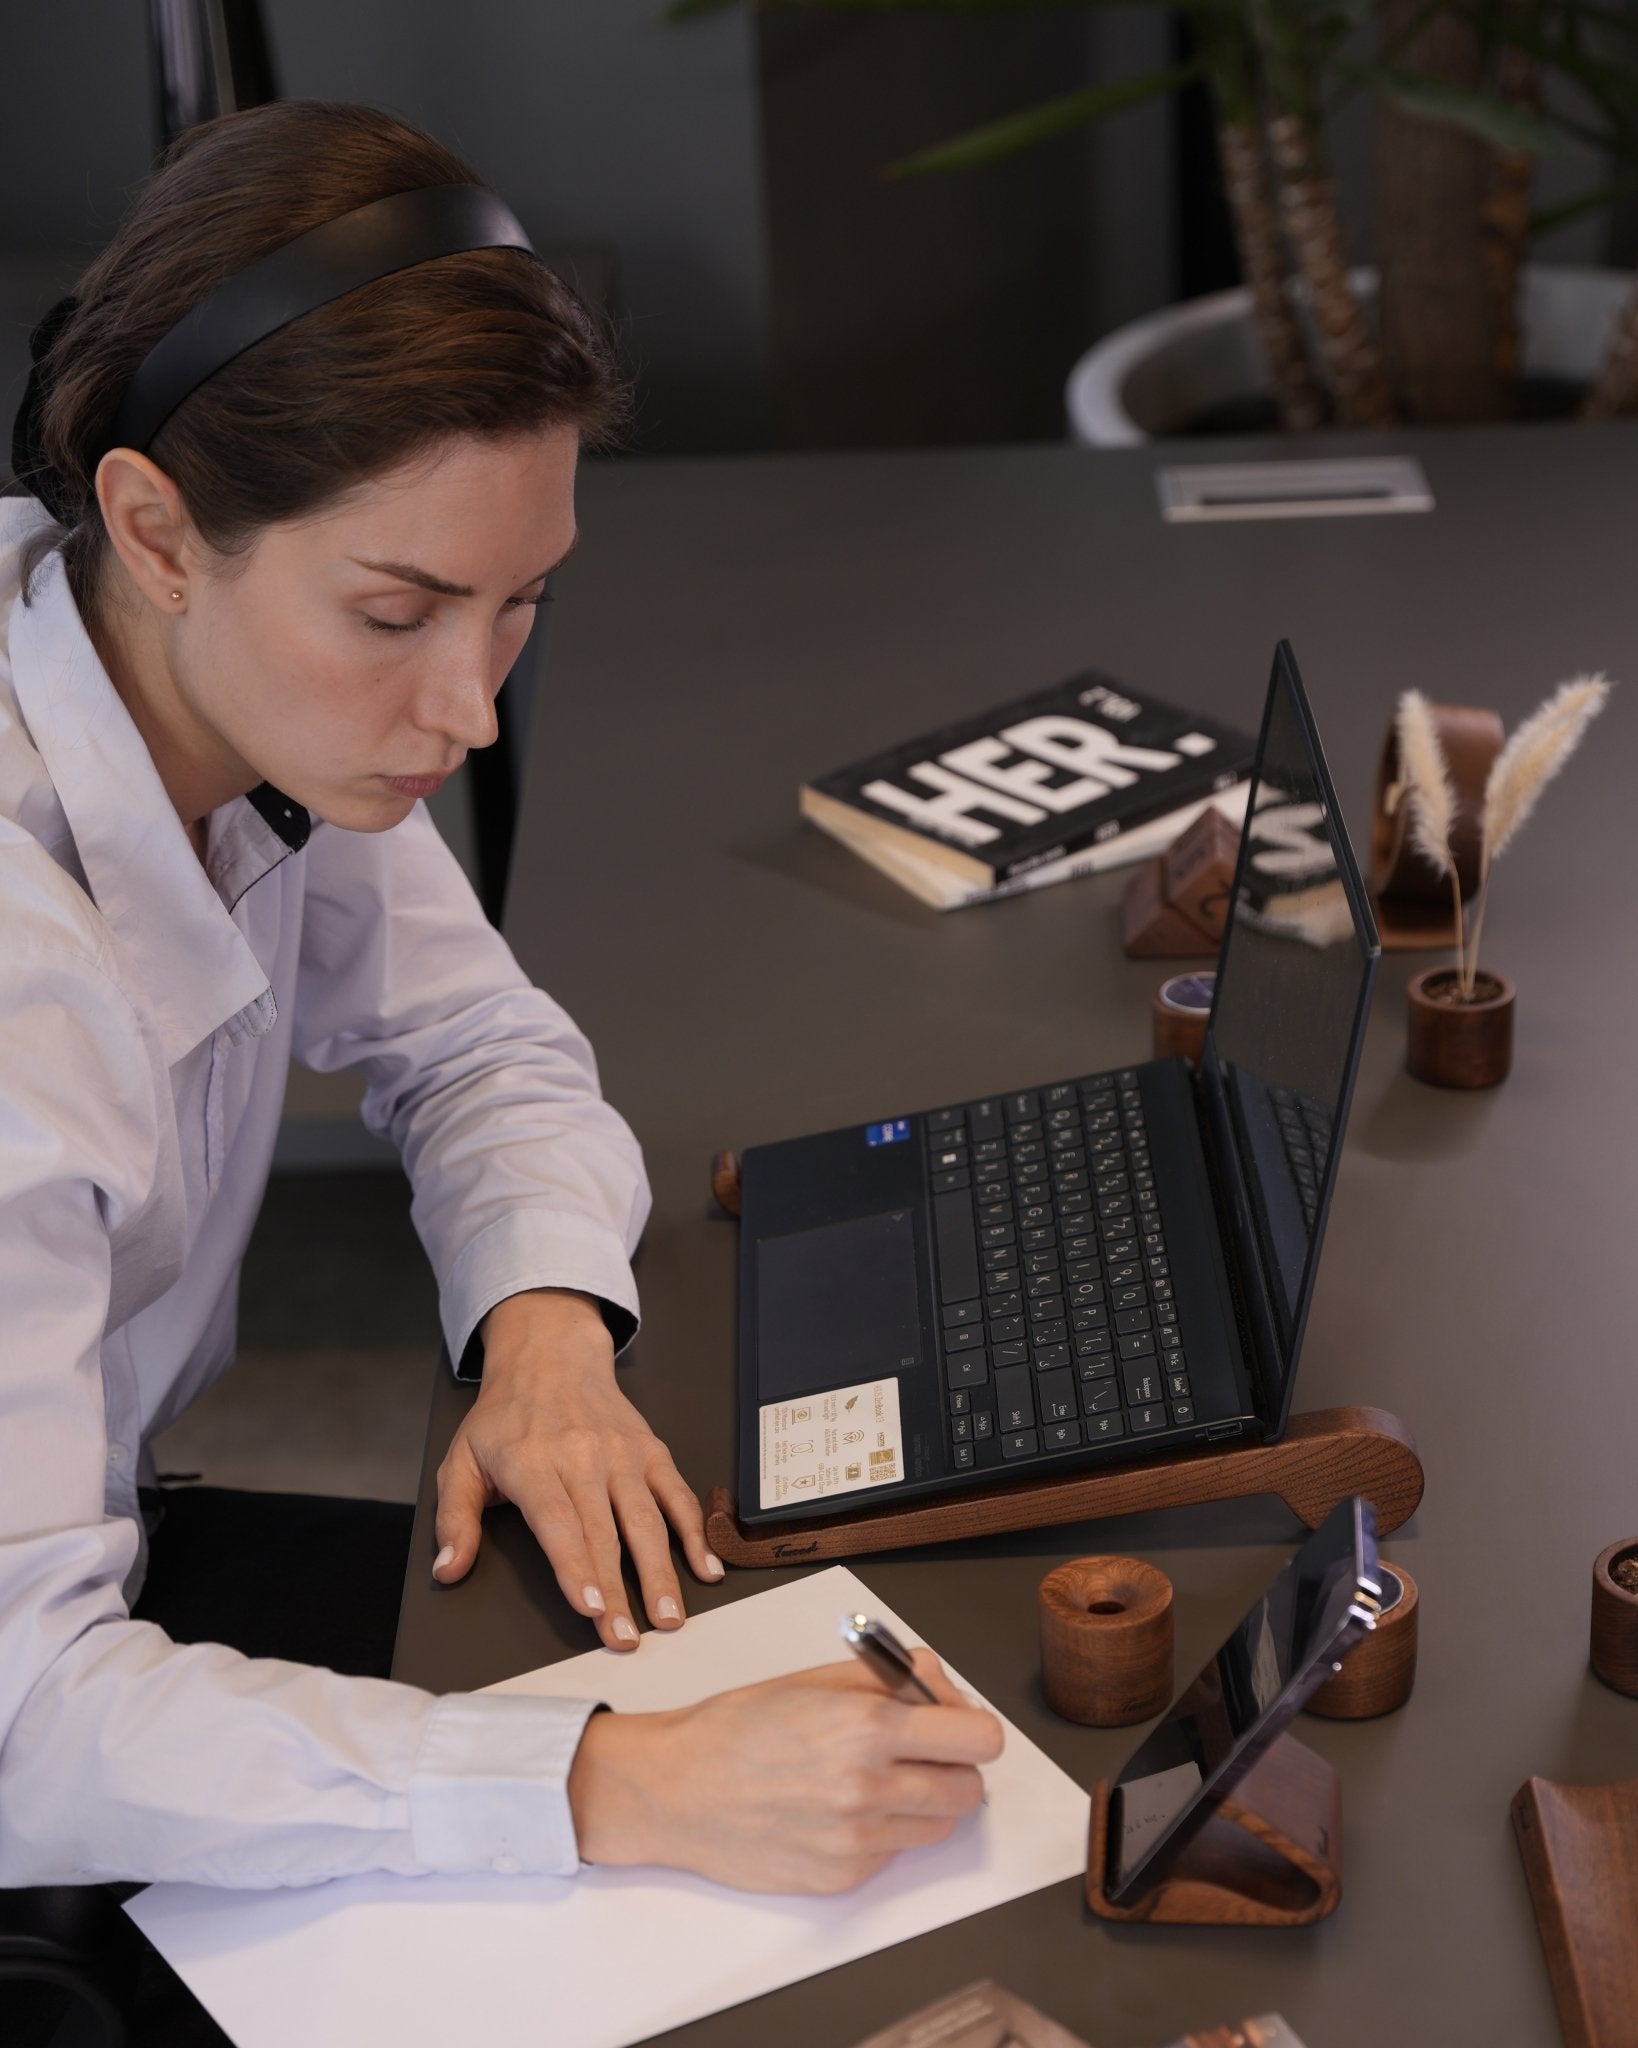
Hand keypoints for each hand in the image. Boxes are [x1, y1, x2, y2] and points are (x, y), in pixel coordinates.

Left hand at [432, 1288, 721, 1648]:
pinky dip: (695, 1533)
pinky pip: (677, 1495)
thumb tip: (448, 1570)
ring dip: (661, 1573)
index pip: (559, 1523)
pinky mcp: (650, 1452)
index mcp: (533, 1464)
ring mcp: (622, 1455)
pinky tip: (705, 1568)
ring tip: (669, 1618)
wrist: (550, 1356)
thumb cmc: (505, 1417)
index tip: (591, 1607)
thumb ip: (454, 1520)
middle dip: (619, 1592)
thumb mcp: (461, 1461)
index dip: (576, 1567)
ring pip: (646, 1519)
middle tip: (627, 1639)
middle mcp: (583, 1457)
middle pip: (604, 1533)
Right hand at [567, 1648, 1003, 1893]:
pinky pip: (894, 1853)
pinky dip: (882, 1831)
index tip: (956, 1723)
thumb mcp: (817, 1676)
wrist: (676, 1788)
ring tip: (873, 1779)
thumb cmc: (738, 1726)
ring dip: (922, 1802)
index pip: (979, 1739)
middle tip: (918, 1752)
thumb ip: (892, 1677)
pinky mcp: (842, 1878)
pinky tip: (837, 1809)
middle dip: (952, 1766)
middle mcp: (869, 1787)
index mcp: (868, 1725)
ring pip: (939, 1826)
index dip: (971, 1727)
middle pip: (970, 1790)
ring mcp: (857, 1841)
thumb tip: (943, 1689)